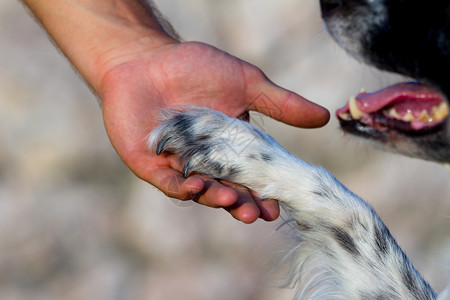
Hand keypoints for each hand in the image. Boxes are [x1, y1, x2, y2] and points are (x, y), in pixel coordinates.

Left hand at [99, 41, 329, 222]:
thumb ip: (281, 104)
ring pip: (200, 190)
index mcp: (230, 148)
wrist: (148, 57)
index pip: (250, 177)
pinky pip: (168, 183)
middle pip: (227, 189)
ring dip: (215, 198)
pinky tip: (196, 188)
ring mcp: (178, 166)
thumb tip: (324, 117)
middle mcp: (206, 162)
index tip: (276, 206)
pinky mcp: (151, 165)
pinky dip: (182, 188)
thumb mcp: (246, 84)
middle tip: (255, 214)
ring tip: (232, 201)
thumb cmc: (196, 68)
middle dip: (241, 204)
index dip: (262, 193)